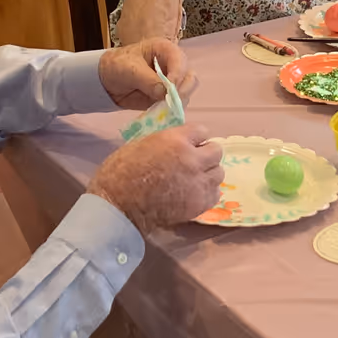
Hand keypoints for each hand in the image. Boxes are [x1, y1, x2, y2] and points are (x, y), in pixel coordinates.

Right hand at [87, 125, 223, 230]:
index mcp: (176, 140)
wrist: (119, 207)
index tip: (190, 144)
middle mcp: (192, 159)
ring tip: (194, 180)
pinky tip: (194, 194)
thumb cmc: (120, 173)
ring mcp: (198, 182)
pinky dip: (207, 193)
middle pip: (216, 151)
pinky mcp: (200, 203)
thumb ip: (165, 142)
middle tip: (194, 162)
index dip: (196, 138)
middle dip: (206, 155)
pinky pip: (215, 194)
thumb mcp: (141, 144)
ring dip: (208, 174)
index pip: (202, 131)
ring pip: (219, 173)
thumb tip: (177, 143)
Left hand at [99, 37, 197, 108]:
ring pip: (187, 92)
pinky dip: (172, 109)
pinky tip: (163, 112)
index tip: (170, 88)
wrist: (105, 81)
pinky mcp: (167, 97)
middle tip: (171, 100)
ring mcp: (171, 82)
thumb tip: (165, 93)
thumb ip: (148, 80)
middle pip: (190, 77)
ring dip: (179, 100)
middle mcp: (172, 65)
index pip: (180, 60)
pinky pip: (176, 104)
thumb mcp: (130, 70)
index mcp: (165, 50)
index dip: (178, 74)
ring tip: (165, 107)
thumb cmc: (116, 66)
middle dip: (183, 89)